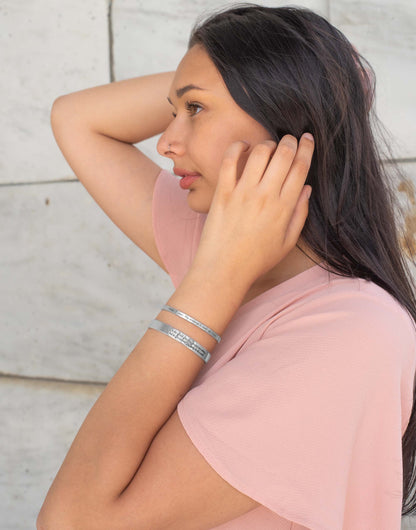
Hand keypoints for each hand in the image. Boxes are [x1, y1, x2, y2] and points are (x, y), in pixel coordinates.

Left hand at [191, 133, 313, 286]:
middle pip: (284, 155)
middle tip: (290, 139)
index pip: (300, 168)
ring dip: (268, 143)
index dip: (307, 149)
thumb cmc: (256, 260)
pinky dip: (238, 147)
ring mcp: (242, 192)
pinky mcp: (222, 192)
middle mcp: (265, 196)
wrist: (224, 269)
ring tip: (269, 146)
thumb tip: (307, 189)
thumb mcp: (287, 243)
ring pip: (260, 152)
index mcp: (284, 208)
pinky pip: (230, 160)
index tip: (308, 139)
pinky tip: (244, 146)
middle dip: (291, 141)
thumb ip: (300, 214)